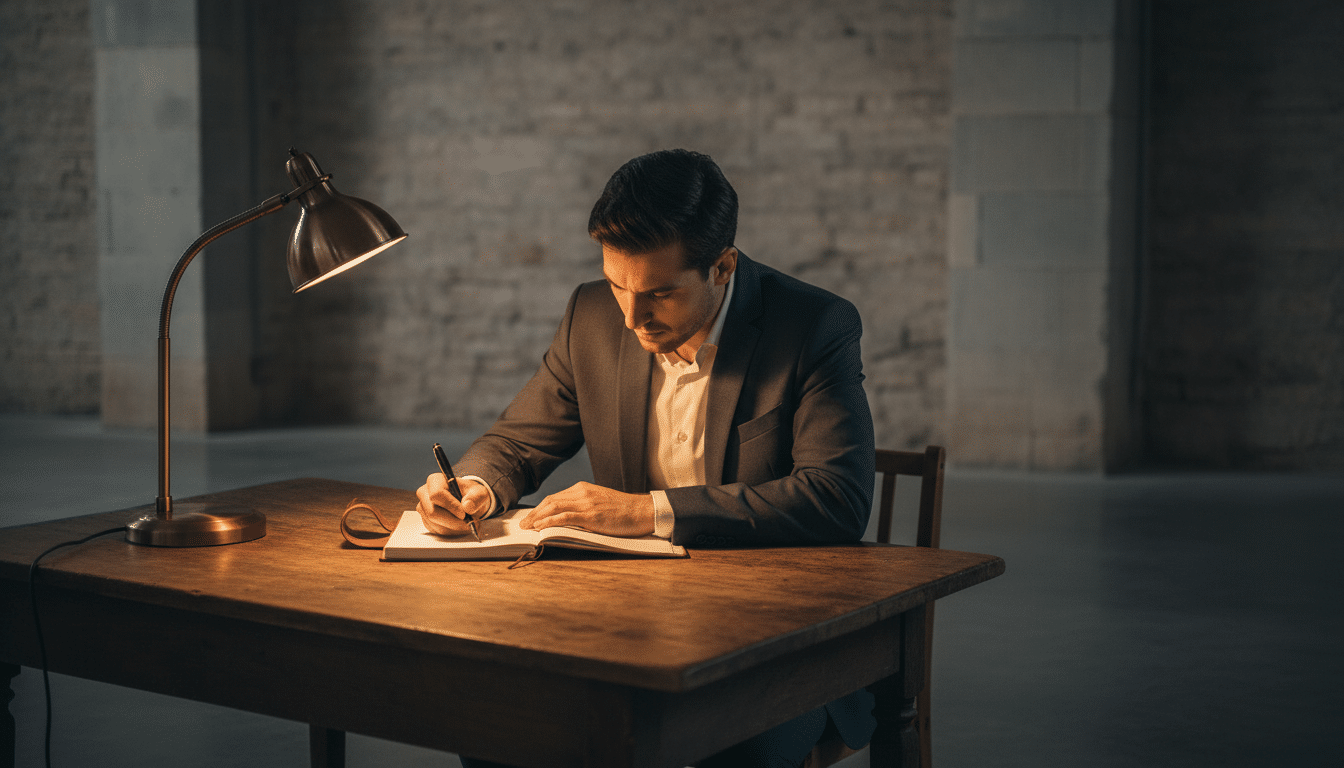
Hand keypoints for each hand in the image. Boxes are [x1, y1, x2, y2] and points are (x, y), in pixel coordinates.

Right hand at [415, 473, 491, 534]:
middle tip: (470, 523)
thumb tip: (467, 506)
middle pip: (433, 513)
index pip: (437, 494)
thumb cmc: (471, 494)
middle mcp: (425, 494)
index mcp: (435, 481)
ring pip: (436, 524)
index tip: (464, 514)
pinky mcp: (426, 521)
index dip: (450, 506)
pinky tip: (459, 526)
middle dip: (453, 521)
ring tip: (468, 523)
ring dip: (454, 528)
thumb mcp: (480, 493)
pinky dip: (451, 531)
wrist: (468, 502)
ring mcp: (423, 508)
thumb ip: (476, 497)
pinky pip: (436, 531)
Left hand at [519, 482, 654, 536]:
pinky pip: (564, 517)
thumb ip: (584, 506)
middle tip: (523, 524)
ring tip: (527, 528)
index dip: (540, 508)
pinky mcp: (591, 515)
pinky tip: (540, 527)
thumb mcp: (601, 503)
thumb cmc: (624, 511)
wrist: (643, 511)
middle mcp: (582, 492)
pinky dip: (549, 521)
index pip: (555, 497)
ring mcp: (586, 503)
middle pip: (550, 501)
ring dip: (537, 518)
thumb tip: (567, 519)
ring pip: (554, 507)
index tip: (531, 517)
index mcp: (583, 488)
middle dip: (534, 513)